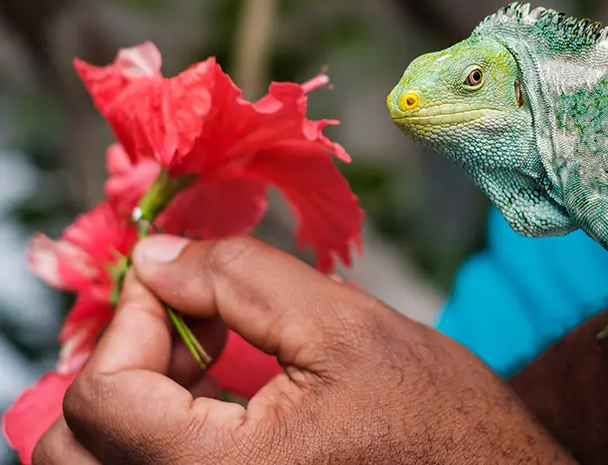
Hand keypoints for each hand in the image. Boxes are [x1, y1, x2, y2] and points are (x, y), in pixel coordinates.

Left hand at [33, 235, 575, 464]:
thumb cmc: (438, 418)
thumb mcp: (347, 326)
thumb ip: (240, 278)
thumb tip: (155, 256)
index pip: (103, 398)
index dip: (133, 320)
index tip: (180, 281)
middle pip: (74, 449)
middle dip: (119, 362)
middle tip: (187, 322)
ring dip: (128, 397)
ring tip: (201, 358)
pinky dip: (154, 425)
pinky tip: (216, 394)